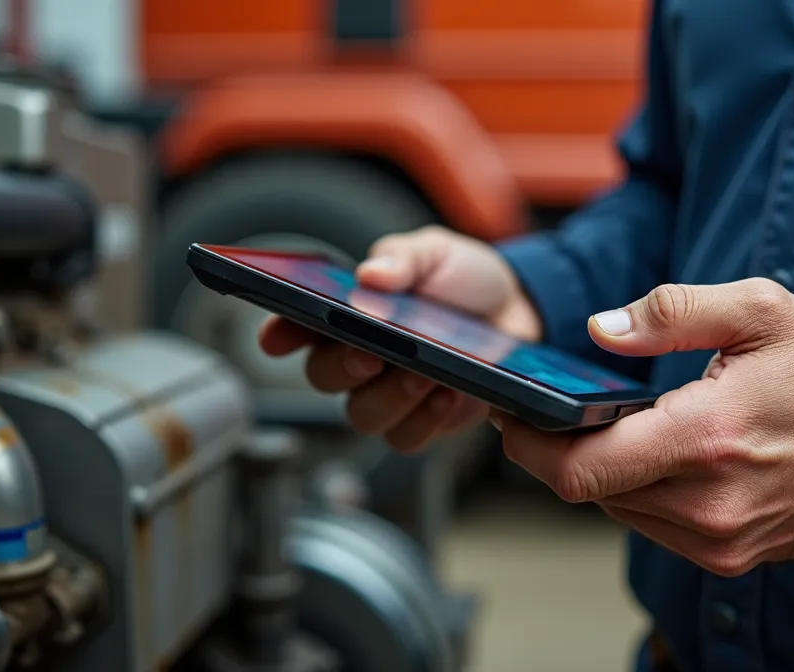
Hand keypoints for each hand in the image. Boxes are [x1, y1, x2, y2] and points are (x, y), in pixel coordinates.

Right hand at [259, 226, 541, 451]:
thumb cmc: (461, 278)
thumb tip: (371, 274)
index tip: (276, 338)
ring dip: (391, 398)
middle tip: (373, 355)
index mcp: (347, 313)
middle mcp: (358, 358)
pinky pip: (407, 438)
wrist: (517, 310)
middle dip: (344, 368)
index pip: (296, 326)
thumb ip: (403, 259)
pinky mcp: (424, 421)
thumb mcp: (434, 253)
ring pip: (363, 416)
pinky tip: (450, 396)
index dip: (279, 334)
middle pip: (323, 378)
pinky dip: (427, 421)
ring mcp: (389, 394)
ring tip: (424, 376)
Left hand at [493, 279, 793, 575]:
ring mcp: (722, 539)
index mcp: (707, 438)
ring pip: (619, 511)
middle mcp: (710, 503)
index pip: (582, 466)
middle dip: (557, 452)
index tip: (508, 414)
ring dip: (599, 473)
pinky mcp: (732, 555)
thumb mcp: (760, 309)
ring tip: (603, 428)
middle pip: (590, 493)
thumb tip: (600, 329)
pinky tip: (651, 457)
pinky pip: (655, 528)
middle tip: (544, 414)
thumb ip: (671, 312)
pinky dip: (638, 494)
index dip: (530, 442)